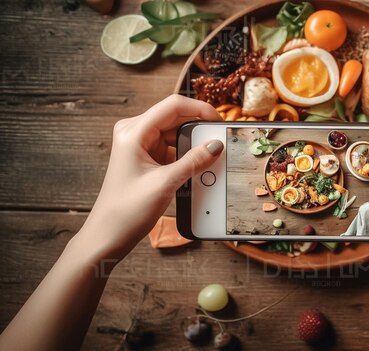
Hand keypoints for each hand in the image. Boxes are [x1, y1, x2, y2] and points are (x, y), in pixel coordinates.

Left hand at [77, 95, 223, 258]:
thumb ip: (194, 161)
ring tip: (211, 156)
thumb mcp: (166, 183)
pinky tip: (199, 165)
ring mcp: (140, 144)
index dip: (200, 109)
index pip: (173, 106)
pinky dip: (187, 154)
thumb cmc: (127, 210)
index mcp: (133, 131)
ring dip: (194, 143)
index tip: (219, 122)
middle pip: (175, 117)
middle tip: (219, 140)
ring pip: (176, 133)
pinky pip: (172, 148)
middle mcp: (135, 132)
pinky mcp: (145, 157)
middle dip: (198, 127)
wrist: (108, 235)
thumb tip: (216, 146)